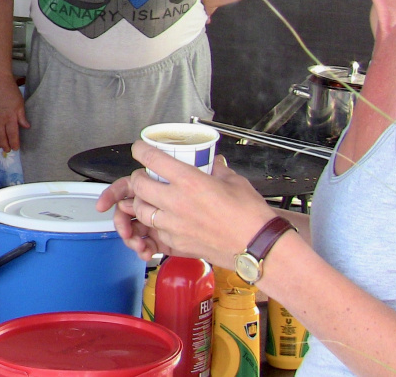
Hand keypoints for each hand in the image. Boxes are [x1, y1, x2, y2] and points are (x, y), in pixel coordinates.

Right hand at [0, 85, 28, 151]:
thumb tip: (26, 127)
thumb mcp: (20, 103)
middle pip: (1, 136)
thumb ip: (22, 116)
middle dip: (5, 145)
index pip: (12, 134)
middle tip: (8, 150)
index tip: (16, 148)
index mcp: (9, 116)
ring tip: (0, 146)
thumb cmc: (10, 91)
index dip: (14, 142)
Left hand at [96, 141, 276, 264]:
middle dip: (137, 178)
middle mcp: (176, 202)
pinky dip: (155, 224)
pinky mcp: (177, 243)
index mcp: (189, 181)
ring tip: (150, 198)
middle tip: (144, 176)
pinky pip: (155, 231)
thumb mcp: (234, 181)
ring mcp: (174, 225)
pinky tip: (165, 219)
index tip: (140, 148)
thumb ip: (218, 170)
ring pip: (141, 210)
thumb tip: (213, 163)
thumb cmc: (250, 215)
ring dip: (141, 202)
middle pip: (138, 185)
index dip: (141, 150)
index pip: (152, 159)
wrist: (258, 247)